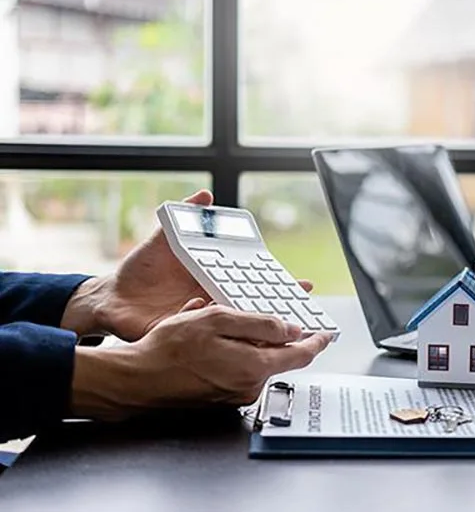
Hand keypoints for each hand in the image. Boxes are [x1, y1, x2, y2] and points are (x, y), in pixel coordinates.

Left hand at [63, 189, 312, 341]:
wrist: (111, 298)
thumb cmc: (140, 270)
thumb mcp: (164, 239)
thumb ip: (186, 217)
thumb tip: (205, 194)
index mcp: (214, 278)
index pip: (254, 280)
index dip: (279, 282)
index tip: (302, 284)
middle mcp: (213, 300)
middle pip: (254, 305)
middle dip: (283, 308)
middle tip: (305, 309)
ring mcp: (202, 319)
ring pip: (239, 325)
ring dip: (261, 327)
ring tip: (283, 327)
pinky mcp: (187, 334)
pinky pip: (209, 337)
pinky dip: (227, 337)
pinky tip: (242, 334)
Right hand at [70, 300, 333, 419]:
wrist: (135, 381)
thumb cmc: (169, 350)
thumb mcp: (217, 320)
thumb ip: (259, 324)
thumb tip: (290, 328)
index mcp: (254, 367)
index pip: (301, 355)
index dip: (316, 341)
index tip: (326, 333)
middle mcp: (249, 386)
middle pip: (277, 357)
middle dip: (277, 336)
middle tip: (276, 317)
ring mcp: (234, 395)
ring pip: (255, 361)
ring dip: (248, 342)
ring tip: (221, 324)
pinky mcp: (220, 397)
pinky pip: (237, 370)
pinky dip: (232, 352)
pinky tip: (208, 341)